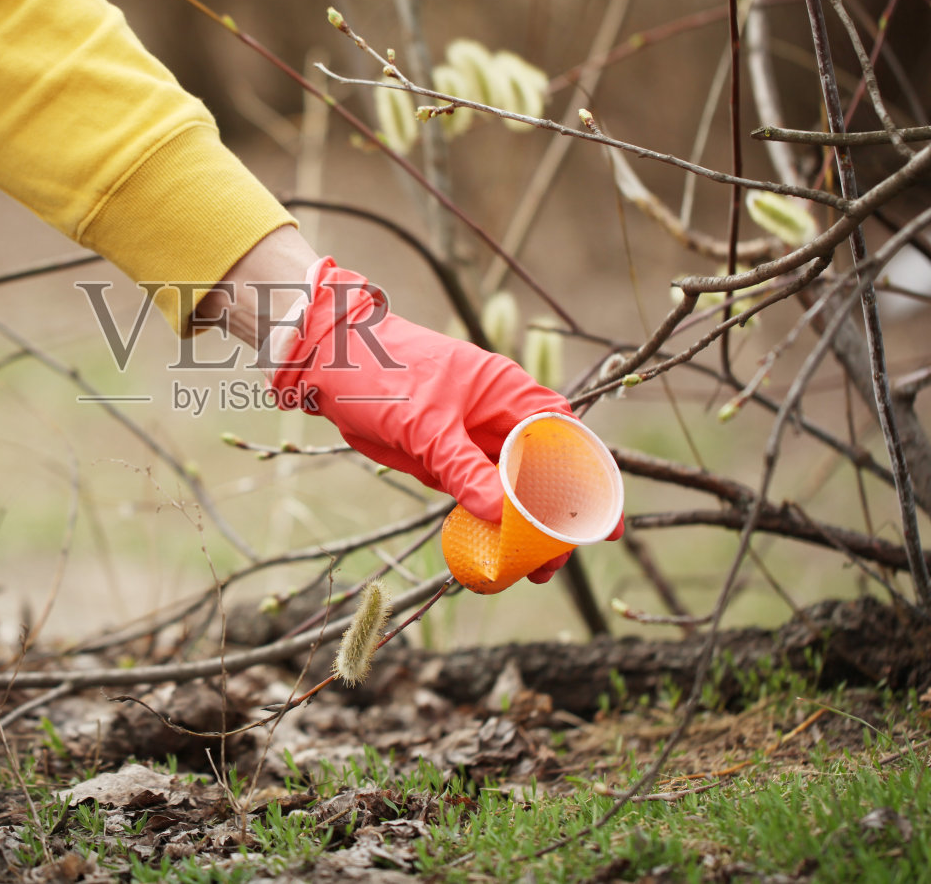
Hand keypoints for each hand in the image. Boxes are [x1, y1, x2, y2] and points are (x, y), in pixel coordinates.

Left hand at [269, 259, 621, 581]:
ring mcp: (470, 435)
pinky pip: (470, 490)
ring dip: (515, 527)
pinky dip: (479, 517)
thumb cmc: (383, 374)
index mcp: (509, 393)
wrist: (327, 359)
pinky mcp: (443, 452)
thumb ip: (463, 468)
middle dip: (550, 521)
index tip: (603, 528)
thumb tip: (501, 513)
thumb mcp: (425, 425)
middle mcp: (497, 415)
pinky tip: (483, 547)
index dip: (590, 484)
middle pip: (539, 473)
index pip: (566, 441)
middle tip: (549, 566)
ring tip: (523, 571)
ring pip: (506, 487)